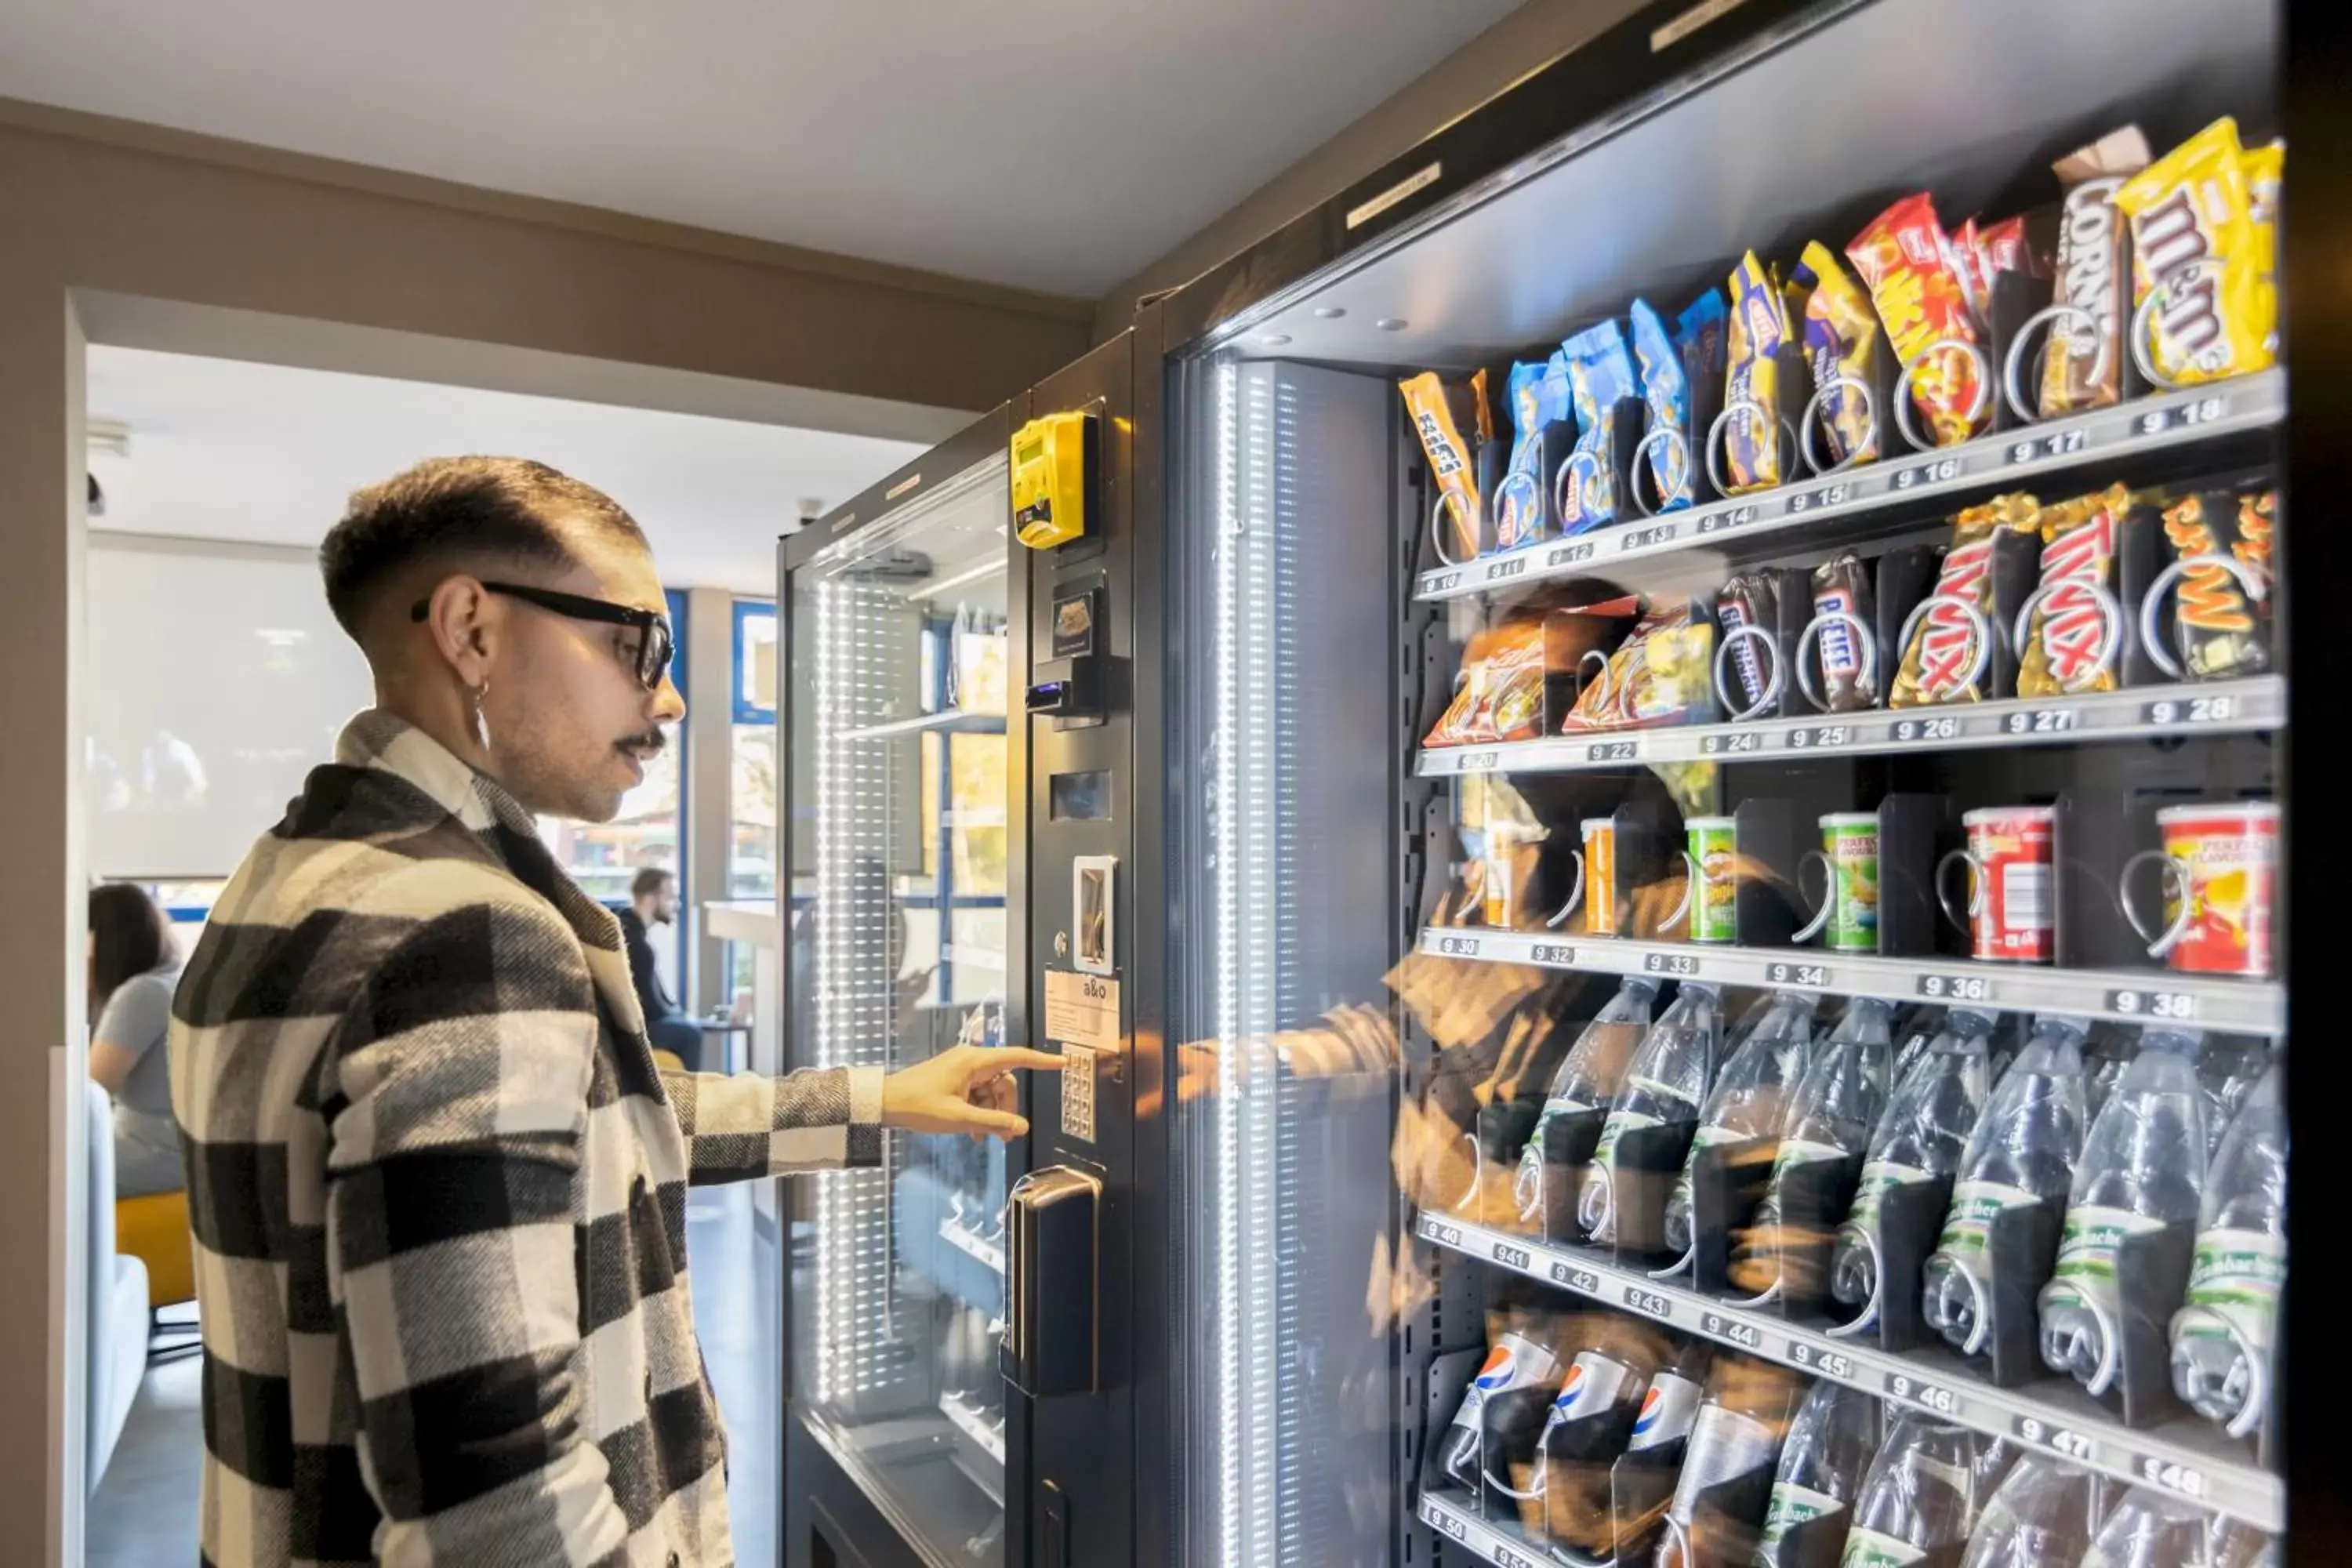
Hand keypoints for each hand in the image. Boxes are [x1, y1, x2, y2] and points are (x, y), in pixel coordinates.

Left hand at [881, 1044, 1063, 1140]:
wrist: (885, 1103)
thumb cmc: (918, 1105)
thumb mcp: (960, 1118)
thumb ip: (994, 1122)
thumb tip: (1021, 1127)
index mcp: (974, 1061)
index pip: (1018, 1057)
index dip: (1042, 1061)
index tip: (1063, 1062)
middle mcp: (971, 1061)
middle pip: (1005, 1083)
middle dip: (1007, 1109)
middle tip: (1005, 1136)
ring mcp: (962, 1071)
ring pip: (992, 1093)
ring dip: (992, 1115)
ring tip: (985, 1138)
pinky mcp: (954, 1081)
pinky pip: (977, 1096)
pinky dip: (979, 1113)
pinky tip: (974, 1133)